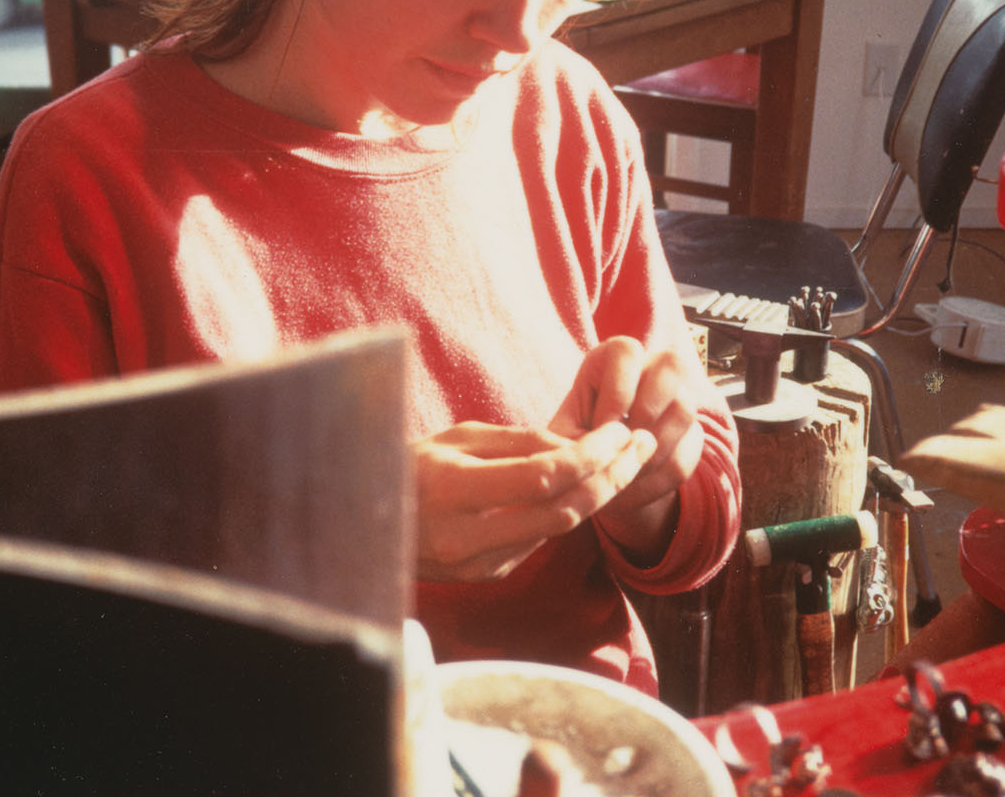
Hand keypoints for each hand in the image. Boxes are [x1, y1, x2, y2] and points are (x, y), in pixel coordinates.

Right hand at [412, 420, 657, 582]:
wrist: (362, 526)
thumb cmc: (408, 466)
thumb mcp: (458, 437)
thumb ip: (519, 442)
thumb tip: (579, 447)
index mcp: (453, 492)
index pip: (545, 477)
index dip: (592, 454)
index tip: (620, 430)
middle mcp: (467, 538)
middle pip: (565, 510)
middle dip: (613, 475)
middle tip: (642, 444)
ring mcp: (478, 564)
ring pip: (559, 529)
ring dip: (600, 494)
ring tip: (628, 460)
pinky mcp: (487, 575)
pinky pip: (540, 539)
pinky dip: (568, 510)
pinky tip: (589, 484)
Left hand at [551, 337, 709, 560]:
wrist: (597, 477)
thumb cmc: (571, 445)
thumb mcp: (560, 438)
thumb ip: (570, 439)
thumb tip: (593, 450)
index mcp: (610, 361)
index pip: (627, 351)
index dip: (617, 391)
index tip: (599, 426)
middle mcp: (650, 371)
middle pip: (673, 364)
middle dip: (647, 410)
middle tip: (622, 442)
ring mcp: (678, 402)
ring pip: (685, 409)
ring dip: (652, 449)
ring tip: (621, 470)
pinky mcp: (691, 439)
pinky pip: (684, 456)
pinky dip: (655, 480)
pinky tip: (630, 490)